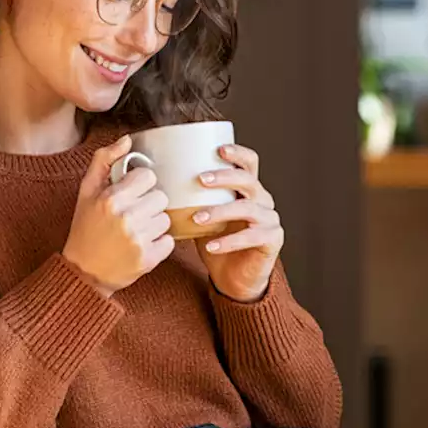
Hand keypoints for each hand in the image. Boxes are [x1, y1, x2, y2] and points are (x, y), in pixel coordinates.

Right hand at [63, 135, 174, 296]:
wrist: (83, 272)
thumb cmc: (85, 228)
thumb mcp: (87, 191)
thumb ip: (104, 160)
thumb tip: (127, 139)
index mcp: (111, 198)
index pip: (148, 176)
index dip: (140, 184)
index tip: (130, 194)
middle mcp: (126, 217)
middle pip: (161, 197)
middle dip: (149, 204)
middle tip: (132, 215)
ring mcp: (138, 239)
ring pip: (166, 219)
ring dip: (154, 224)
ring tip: (135, 231)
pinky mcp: (148, 259)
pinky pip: (169, 241)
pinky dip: (159, 244)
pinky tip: (141, 245)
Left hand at [193, 144, 282, 302]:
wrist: (234, 277)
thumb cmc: (216, 241)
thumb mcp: (202, 215)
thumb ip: (190, 199)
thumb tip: (156, 183)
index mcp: (248, 189)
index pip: (250, 162)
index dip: (237, 153)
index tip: (218, 150)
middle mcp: (263, 200)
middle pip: (248, 180)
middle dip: (224, 177)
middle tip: (200, 179)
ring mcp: (270, 219)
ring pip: (248, 208)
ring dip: (220, 211)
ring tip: (198, 218)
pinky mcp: (271, 240)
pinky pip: (251, 237)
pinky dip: (229, 242)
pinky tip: (211, 246)